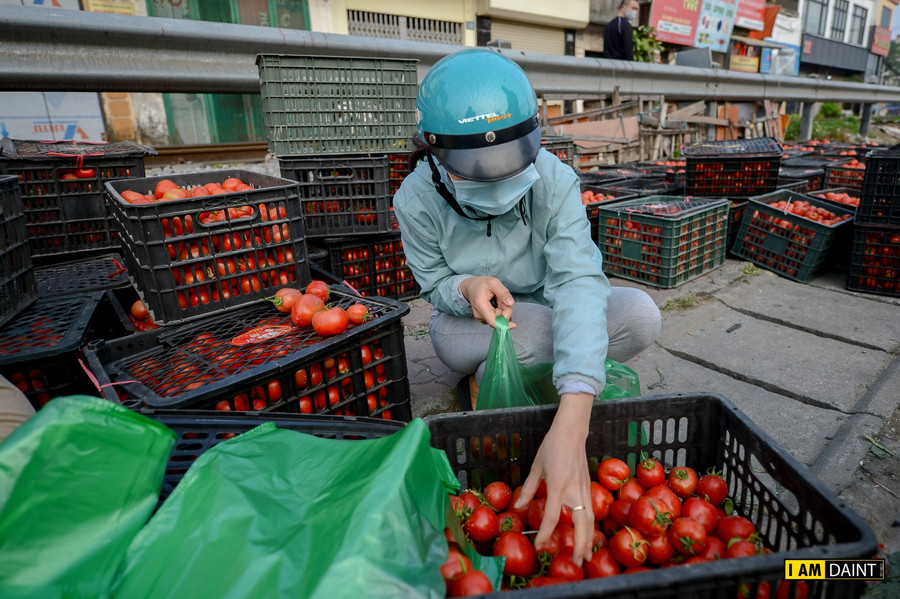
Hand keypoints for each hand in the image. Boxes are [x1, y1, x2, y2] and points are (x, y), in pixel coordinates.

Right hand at [459, 276, 515, 328]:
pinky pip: (495, 319)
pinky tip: (495, 305)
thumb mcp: (494, 282)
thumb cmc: (482, 284)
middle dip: (505, 310)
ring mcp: (480, 318)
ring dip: (502, 311)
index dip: (504, 324)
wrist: (472, 287)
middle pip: (498, 320)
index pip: (493, 322)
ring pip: (498, 319)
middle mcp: (479, 314)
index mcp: (480, 305)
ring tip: (497, 300)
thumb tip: (510, 304)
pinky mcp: (482, 319)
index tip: (514, 324)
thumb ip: (503, 292)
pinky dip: (499, 313)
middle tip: (502, 299)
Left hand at [513, 393, 594, 565]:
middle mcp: (574, 490)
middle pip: (581, 524)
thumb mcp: (536, 467)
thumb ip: (529, 489)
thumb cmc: (552, 446)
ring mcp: (584, 489)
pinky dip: (590, 527)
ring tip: (586, 556)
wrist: (572, 431)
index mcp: (558, 485)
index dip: (546, 533)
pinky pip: (591, 511)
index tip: (540, 545)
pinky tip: (588, 536)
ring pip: (590, 520)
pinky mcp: (589, 487)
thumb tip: (519, 507)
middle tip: (576, 562)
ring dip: (589, 539)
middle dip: (580, 544)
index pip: (552, 516)